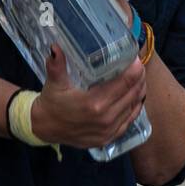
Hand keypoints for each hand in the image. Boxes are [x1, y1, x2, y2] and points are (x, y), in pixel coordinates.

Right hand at [31, 41, 145, 148]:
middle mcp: (105, 118)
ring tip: (140, 80)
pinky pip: (128, 122)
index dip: (134, 70)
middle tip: (139, 67)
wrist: (44, 128)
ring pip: (133, 108)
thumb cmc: (51, 103)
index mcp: (94, 103)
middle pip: (132, 94)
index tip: (137, 60)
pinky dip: (134, 109)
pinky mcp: (108, 138)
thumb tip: (55, 47)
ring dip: (138, 92)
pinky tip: (135, 99)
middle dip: (139, 79)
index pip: (124, 83)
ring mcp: (108, 130)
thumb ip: (56, 65)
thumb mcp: (54, 82)